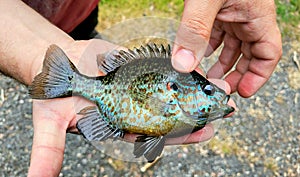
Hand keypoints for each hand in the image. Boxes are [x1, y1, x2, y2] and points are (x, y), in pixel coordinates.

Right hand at [28, 40, 235, 175]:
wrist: (57, 64)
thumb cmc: (55, 95)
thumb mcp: (50, 121)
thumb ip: (49, 150)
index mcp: (121, 127)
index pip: (155, 137)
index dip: (179, 136)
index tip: (202, 132)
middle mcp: (135, 111)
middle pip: (171, 118)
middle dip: (197, 115)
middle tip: (223, 110)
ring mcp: (140, 90)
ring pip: (172, 95)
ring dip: (195, 92)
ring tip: (220, 87)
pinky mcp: (140, 71)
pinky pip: (164, 73)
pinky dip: (181, 71)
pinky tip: (199, 68)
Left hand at [172, 0, 281, 96]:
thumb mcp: (207, 0)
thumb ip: (195, 30)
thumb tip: (183, 65)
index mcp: (257, 16)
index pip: (268, 54)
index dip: (257, 77)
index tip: (242, 92)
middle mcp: (248, 17)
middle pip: (250, 55)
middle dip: (236, 75)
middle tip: (220, 89)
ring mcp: (234, 13)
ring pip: (233, 46)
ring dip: (221, 64)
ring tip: (208, 78)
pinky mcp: (219, 9)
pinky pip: (218, 34)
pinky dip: (210, 47)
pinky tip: (199, 54)